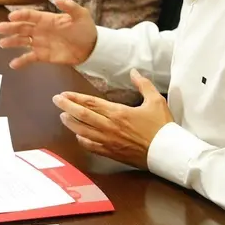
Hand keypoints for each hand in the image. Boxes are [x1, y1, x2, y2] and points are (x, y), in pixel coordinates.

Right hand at [0, 0, 97, 69]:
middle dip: (10, 28)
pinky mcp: (43, 56)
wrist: (91, 48)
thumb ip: (70, 7)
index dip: (20, 15)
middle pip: (22, 27)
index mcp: (46, 19)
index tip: (11, 17)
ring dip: (12, 42)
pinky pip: (29, 58)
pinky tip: (13, 64)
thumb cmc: (85, 29)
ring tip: (2, 43)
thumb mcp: (81, 15)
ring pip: (22, 41)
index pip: (30, 15)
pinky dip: (21, 61)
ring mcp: (40, 43)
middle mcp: (40, 30)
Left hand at [52, 70, 173, 169]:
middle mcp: (110, 127)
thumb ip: (143, 84)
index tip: (63, 94)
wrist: (169, 153)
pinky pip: (92, 147)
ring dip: (71, 123)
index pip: (91, 104)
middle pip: (82, 116)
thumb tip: (134, 71)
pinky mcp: (112, 153)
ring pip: (83, 132)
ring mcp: (110, 142)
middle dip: (66, 107)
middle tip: (56, 100)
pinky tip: (78, 136)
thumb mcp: (156, 101)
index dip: (75, 98)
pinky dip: (82, 140)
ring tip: (63, 116)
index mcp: (119, 113)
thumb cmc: (162, 127)